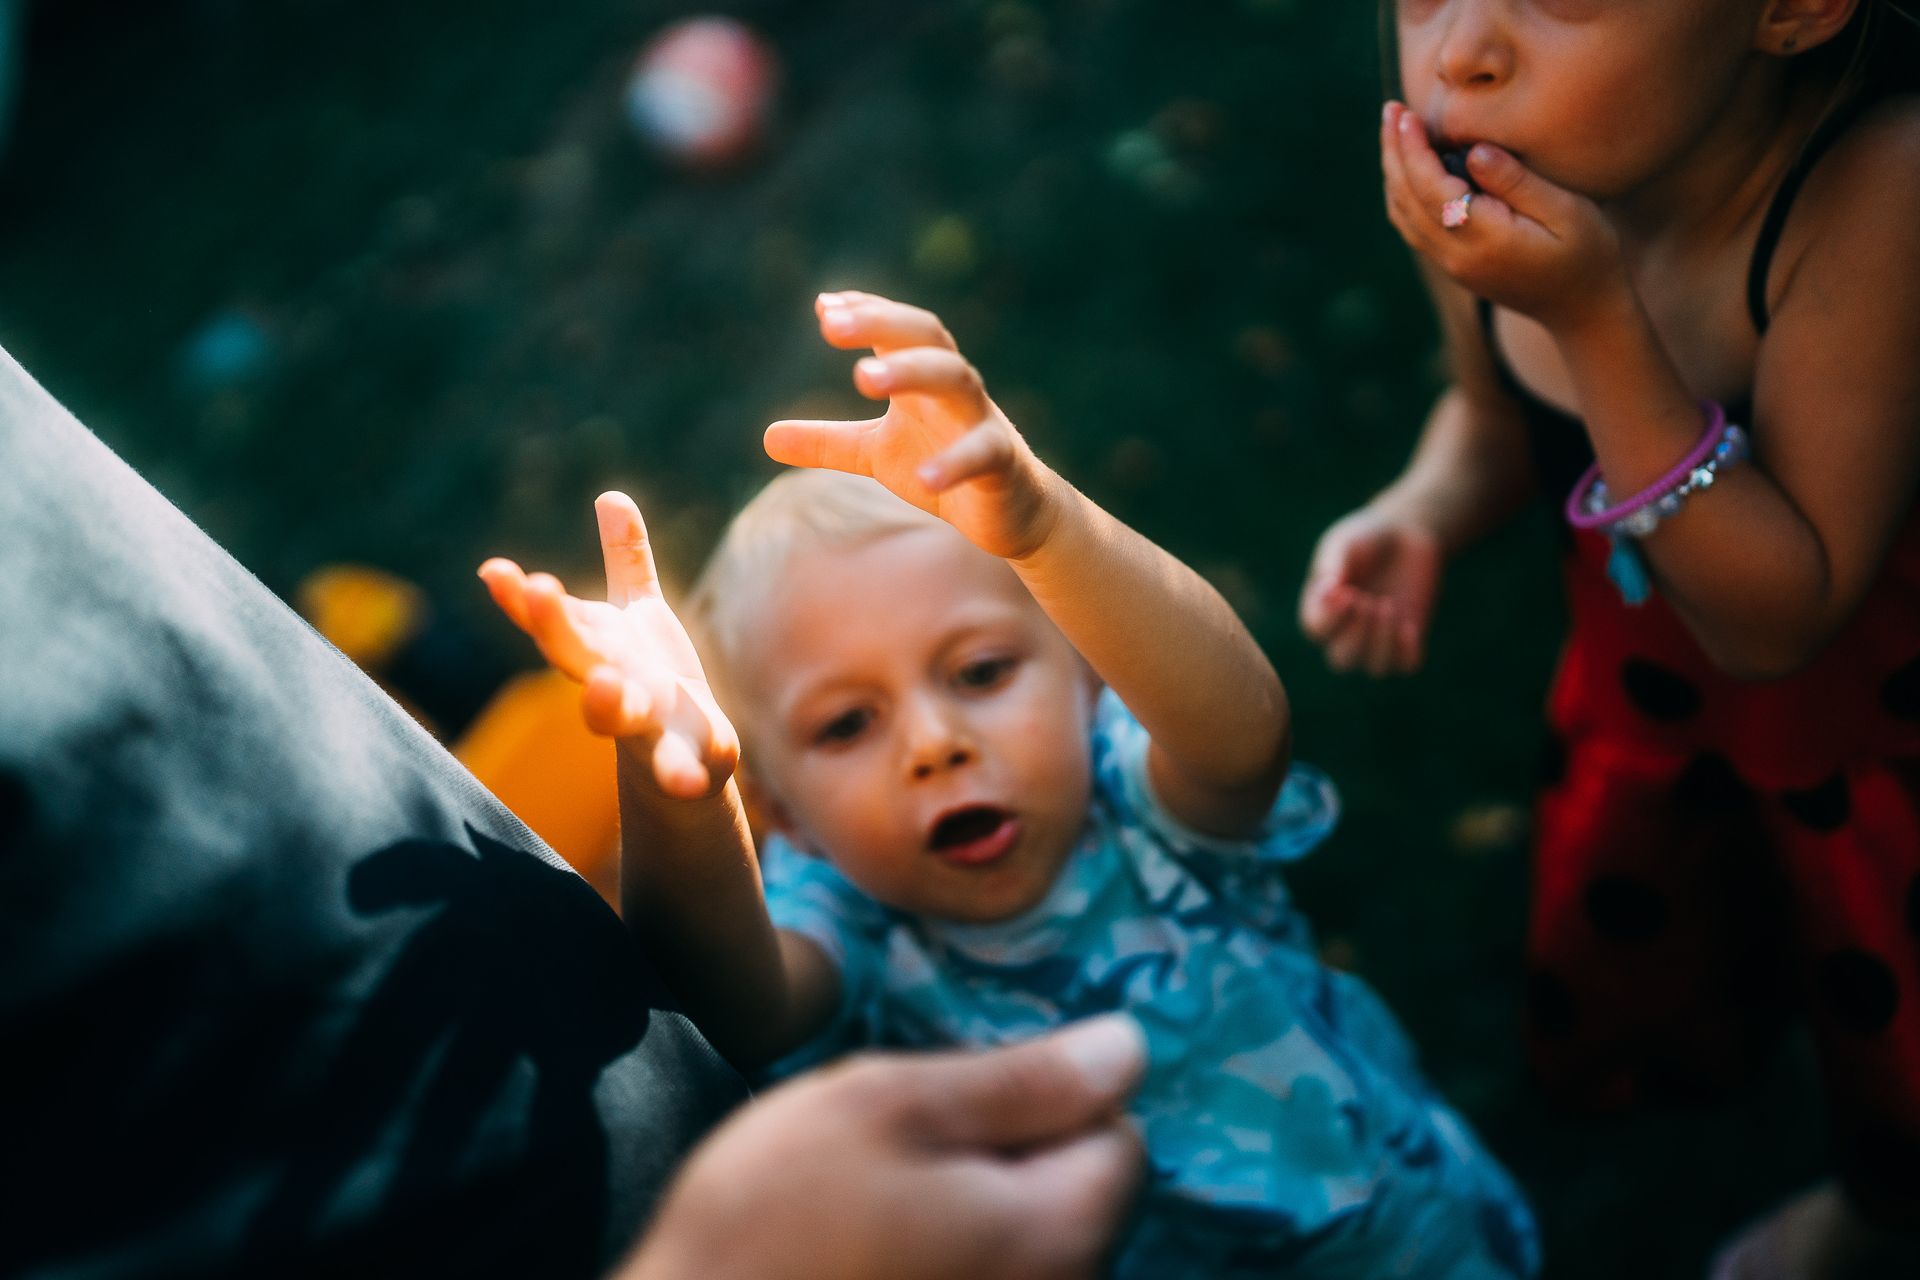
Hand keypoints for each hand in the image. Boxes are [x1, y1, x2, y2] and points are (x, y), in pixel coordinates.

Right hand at [476, 492, 738, 798]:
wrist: (683, 759)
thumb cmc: (650, 680)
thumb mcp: (640, 617)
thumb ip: (628, 561)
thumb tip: (612, 497)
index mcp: (599, 649)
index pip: (555, 619)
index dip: (523, 597)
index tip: (495, 570)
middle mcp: (612, 686)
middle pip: (574, 657)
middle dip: (555, 626)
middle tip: (538, 590)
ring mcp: (646, 727)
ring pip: (618, 718)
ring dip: (605, 704)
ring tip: (605, 686)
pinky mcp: (686, 761)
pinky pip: (681, 770)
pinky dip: (682, 776)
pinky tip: (688, 781)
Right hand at [621, 1016, 1147, 1279]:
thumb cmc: (778, 1215)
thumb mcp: (891, 1106)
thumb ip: (1019, 1080)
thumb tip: (1130, 1047)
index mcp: (1056, 1233)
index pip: (1121, 1137)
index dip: (1050, 1093)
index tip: (962, 1090)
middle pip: (1077, 1194)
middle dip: (1009, 1148)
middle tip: (903, 1137)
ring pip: (1023, 1236)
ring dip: (969, 1199)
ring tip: (874, 1192)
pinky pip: (979, 1272)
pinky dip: (941, 1248)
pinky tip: (868, 1243)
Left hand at [764, 291, 1059, 560]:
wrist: (1011, 512)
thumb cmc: (941, 464)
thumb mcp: (876, 453)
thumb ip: (827, 442)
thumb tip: (765, 437)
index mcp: (923, 378)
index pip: (897, 328)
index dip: (866, 311)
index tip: (823, 307)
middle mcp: (954, 388)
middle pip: (925, 336)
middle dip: (881, 323)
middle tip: (830, 325)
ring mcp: (982, 421)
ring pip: (956, 379)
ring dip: (911, 371)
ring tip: (863, 378)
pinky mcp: (1003, 463)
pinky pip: (982, 453)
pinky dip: (954, 462)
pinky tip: (923, 476)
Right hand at [1299, 505, 1442, 675]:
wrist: (1405, 534)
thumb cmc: (1365, 538)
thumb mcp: (1345, 542)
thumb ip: (1334, 563)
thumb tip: (1329, 589)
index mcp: (1321, 610)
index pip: (1316, 630)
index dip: (1329, 617)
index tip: (1345, 591)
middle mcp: (1346, 632)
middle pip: (1342, 660)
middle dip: (1356, 635)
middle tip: (1368, 600)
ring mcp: (1378, 638)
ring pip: (1374, 668)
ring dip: (1381, 643)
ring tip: (1388, 605)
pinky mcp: (1408, 638)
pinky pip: (1406, 664)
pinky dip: (1406, 652)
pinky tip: (1409, 627)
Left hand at [1381, 102, 1627, 331]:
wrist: (1584, 310)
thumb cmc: (1586, 253)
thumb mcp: (1566, 210)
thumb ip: (1517, 182)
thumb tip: (1473, 151)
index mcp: (1482, 238)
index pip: (1430, 188)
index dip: (1412, 149)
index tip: (1404, 114)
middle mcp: (1456, 255)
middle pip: (1406, 200)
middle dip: (1394, 153)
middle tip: (1390, 110)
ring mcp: (1451, 264)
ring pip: (1403, 215)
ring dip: (1393, 172)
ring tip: (1393, 132)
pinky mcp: (1454, 266)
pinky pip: (1414, 228)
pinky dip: (1403, 194)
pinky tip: (1408, 169)